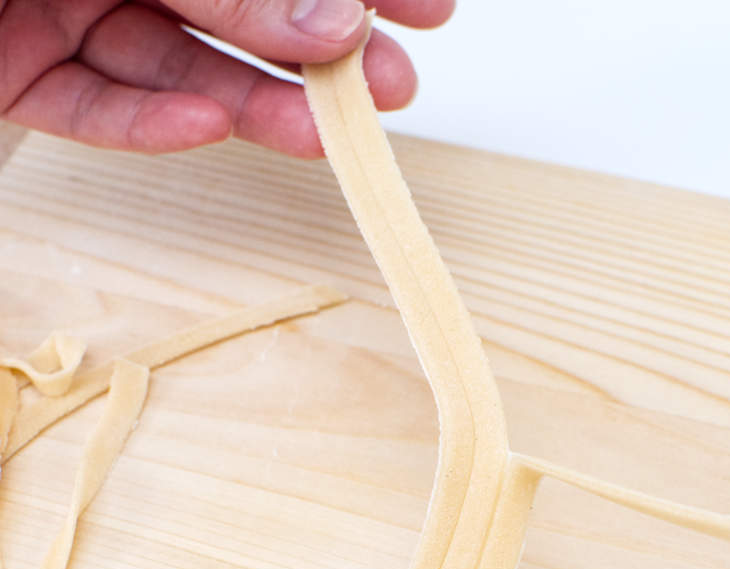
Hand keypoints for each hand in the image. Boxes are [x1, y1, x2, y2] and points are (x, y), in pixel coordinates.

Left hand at [0, 0, 453, 155]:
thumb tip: (332, 18)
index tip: (424, 0)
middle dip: (312, 38)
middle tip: (389, 81)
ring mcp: (47, 1)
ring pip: (173, 55)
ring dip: (255, 97)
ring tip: (333, 130)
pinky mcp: (14, 72)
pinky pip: (97, 102)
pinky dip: (152, 122)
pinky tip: (210, 124)